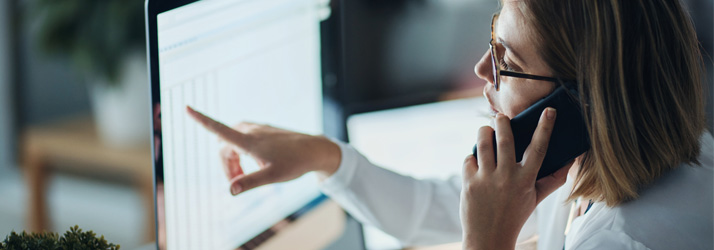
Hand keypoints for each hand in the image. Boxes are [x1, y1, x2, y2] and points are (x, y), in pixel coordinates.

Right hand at [186, 106, 340, 194]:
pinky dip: (243, 153)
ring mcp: (258, 129)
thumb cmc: (295, 163)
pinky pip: (244, 140)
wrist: (315, 150)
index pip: (219, 129)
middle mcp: (251, 131)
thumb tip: (230, 190)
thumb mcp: (272, 176)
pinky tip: (258, 164)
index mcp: (249, 141)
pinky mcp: (264, 131)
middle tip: (237, 183)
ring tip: (247, 174)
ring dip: (234, 160)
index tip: (186, 108)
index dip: (202, 120)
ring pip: (233, 143)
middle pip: (224, 147)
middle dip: (226, 165)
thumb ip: (250, 182)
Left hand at [460, 108, 572, 249]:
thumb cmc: (514, 215)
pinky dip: (472, 157)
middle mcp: (506, 177)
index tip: (549, 111)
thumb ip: (552, 180)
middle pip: (505, 139)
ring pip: (483, 143)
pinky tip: (476, 162)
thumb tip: (570, 162)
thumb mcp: (535, 198)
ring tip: (486, 130)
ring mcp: (486, 179)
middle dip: (502, 122)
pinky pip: (468, 159)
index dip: (545, 128)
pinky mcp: (469, 182)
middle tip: (500, 116)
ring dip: (484, 131)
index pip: (539, 148)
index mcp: (526, 180)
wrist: (489, 237)